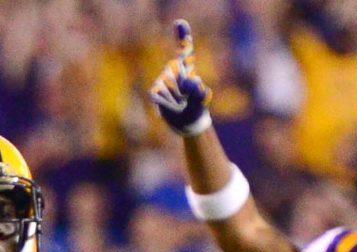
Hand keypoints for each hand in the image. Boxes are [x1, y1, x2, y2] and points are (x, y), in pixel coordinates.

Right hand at [149, 19, 212, 136]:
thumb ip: (199, 92)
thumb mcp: (200, 101)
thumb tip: (192, 81)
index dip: (182, 37)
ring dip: (174, 98)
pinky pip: (157, 93)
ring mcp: (164, 80)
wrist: (185, 123)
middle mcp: (175, 70)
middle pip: (174, 71)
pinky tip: (170, 109)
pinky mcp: (156, 90)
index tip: (179, 23)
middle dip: (181, 86)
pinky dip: (165, 103)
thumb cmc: (195, 109)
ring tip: (179, 105)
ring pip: (166, 85)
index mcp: (187, 69)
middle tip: (186, 99)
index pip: (184, 51)